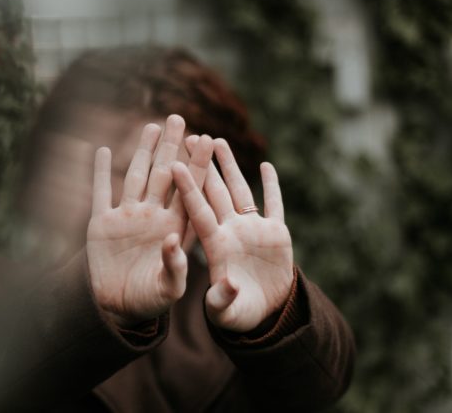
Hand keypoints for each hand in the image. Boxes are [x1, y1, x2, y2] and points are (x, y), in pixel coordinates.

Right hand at [87, 115, 213, 326]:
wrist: (118, 309)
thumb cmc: (151, 301)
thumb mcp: (168, 289)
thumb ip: (175, 267)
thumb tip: (174, 241)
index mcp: (175, 228)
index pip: (189, 191)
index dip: (198, 165)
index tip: (208, 140)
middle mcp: (153, 217)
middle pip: (165, 175)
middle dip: (172, 147)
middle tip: (179, 119)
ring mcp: (128, 218)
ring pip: (137, 176)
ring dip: (143, 152)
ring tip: (152, 126)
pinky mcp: (102, 224)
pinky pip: (101, 193)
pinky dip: (101, 172)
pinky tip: (104, 150)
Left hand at [173, 138, 293, 332]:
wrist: (263, 314)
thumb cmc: (236, 315)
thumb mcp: (225, 312)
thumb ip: (222, 299)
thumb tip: (228, 284)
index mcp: (215, 245)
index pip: (198, 211)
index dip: (188, 188)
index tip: (175, 164)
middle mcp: (230, 231)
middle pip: (214, 191)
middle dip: (204, 164)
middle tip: (191, 136)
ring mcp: (252, 230)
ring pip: (239, 190)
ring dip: (230, 166)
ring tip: (218, 140)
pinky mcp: (275, 234)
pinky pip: (274, 204)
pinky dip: (272, 186)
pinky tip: (266, 165)